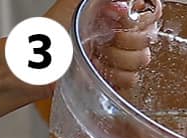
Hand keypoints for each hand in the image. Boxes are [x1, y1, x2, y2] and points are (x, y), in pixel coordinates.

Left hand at [45, 0, 162, 92]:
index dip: (138, 21)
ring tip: (98, 57)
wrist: (40, 69)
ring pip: (141, 60)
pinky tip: (101, 72)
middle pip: (146, 38)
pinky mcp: (116, 80)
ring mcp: (117, 57)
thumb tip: (126, 1)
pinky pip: (133, 80)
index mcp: (108, 12)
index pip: (144, 14)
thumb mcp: (74, 5)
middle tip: (104, 41)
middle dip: (126, 43)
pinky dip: (117, 78)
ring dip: (120, 61)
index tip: (122, 23)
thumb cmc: (48, 37)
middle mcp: (115, 32)